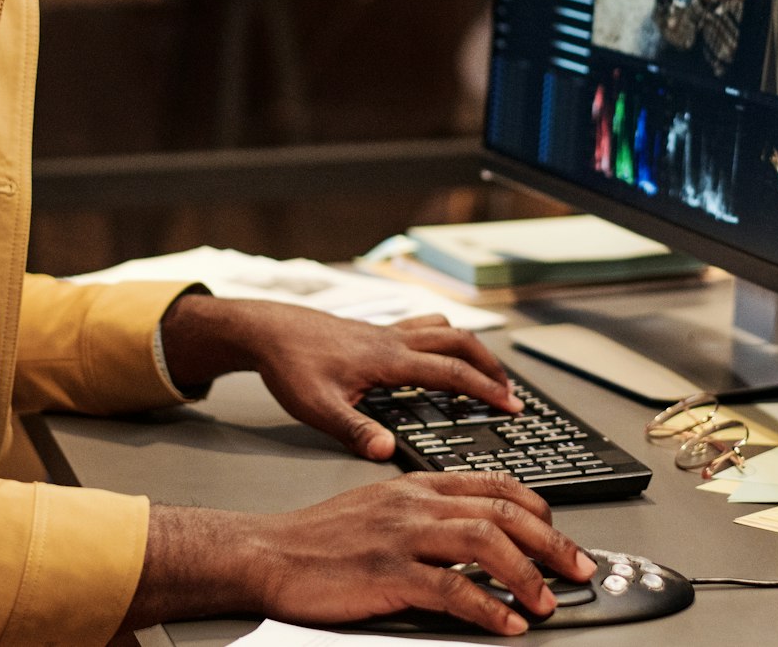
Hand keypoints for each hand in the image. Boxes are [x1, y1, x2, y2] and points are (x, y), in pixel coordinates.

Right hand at [126, 471, 598, 634]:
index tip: (560, 534)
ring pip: (486, 544)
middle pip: (502, 512)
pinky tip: (507, 622)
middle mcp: (416, 503)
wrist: (268, 553)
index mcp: (416, 485)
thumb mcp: (378, 510)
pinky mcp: (389, 573)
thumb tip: (472, 538)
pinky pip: (453, 589)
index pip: (493, 485)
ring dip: (528, 575)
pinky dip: (489, 607)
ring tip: (549, 600)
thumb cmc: (318, 540)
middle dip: (551, 543)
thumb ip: (425, 516)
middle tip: (580, 569)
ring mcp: (403, 536)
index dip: (537, 508)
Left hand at [160, 296, 521, 458]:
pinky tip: (441, 352)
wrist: (266, 330)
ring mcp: (386, 331)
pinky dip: (444, 336)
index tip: (511, 406)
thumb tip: (386, 452)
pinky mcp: (375, 330)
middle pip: (460, 343)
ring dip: (471, 349)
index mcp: (388, 360)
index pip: (451, 373)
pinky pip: (422, 325)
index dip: (485, 390)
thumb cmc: (290, 366)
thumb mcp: (317, 408)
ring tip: (486, 371)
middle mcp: (394, 340)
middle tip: (510, 393)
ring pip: (444, 329)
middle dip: (491, 367)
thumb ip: (354, 430)